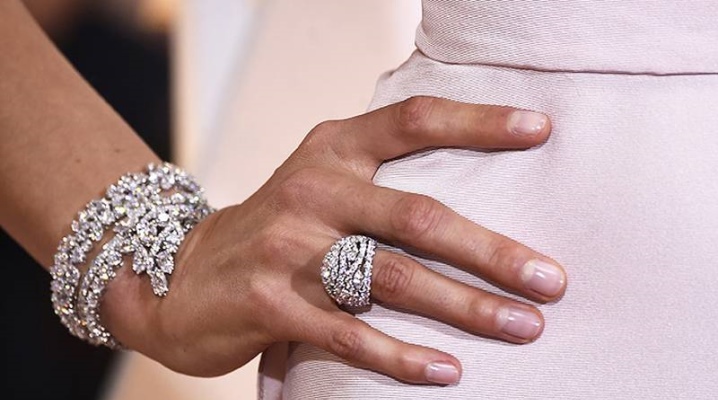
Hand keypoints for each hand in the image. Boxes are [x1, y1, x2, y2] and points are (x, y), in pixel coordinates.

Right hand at [103, 96, 565, 384]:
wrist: (176, 272)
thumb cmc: (275, 227)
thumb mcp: (318, 181)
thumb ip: (378, 179)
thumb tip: (474, 205)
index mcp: (330, 149)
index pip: (412, 120)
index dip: (478, 122)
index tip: (540, 131)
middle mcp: (311, 190)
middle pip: (418, 216)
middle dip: (493, 252)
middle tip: (551, 281)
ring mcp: (287, 247)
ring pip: (394, 280)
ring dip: (467, 308)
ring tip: (524, 327)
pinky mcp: (268, 304)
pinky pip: (351, 333)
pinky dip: (402, 356)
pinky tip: (447, 371)